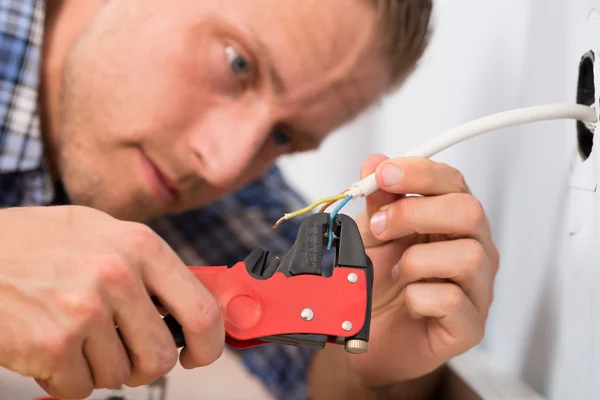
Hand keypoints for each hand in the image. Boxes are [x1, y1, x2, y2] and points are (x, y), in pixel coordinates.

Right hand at [0, 206, 223, 398]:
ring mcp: (85, 310)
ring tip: (73, 334)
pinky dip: (66, 378)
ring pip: (120, 376)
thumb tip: (196, 297)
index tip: (198, 354)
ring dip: (99, 366)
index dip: (209, 343)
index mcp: (141, 246)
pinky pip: (81, 388)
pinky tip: (49, 345)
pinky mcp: (52, 344)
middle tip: (123, 352)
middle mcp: (118, 275)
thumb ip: (148, 264)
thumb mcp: (101, 233)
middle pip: (161, 356)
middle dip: (143, 364)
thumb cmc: (36, 244)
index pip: (202, 309)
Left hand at [349, 154, 498, 388]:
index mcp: (450, 221)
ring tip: (398, 273)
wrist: (363, 333)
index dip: (420, 172)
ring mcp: (477, 288)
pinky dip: (419, 297)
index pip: (453, 182)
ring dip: (417, 261)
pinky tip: (408, 302)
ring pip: (468, 256)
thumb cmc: (376, 280)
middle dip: (415, 213)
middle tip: (380, 227)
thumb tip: (376, 161)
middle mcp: (473, 249)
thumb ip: (378, 199)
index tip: (383, 174)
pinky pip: (453, 300)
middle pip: (470, 212)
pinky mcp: (470, 326)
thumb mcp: (371, 233)